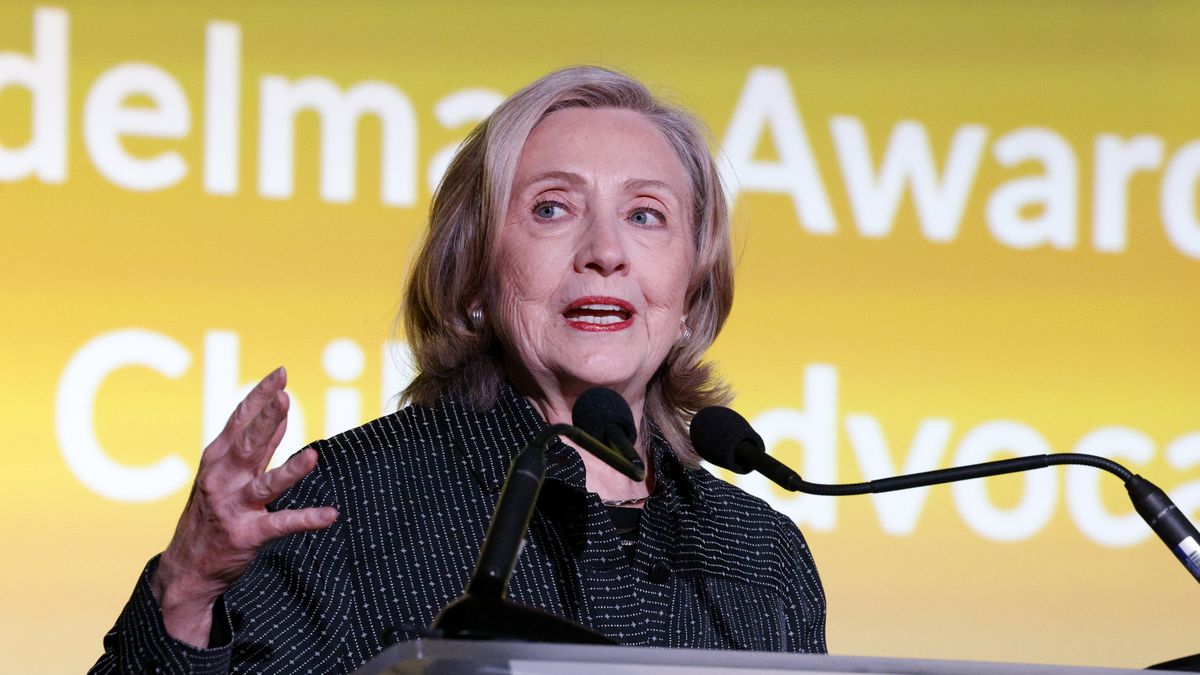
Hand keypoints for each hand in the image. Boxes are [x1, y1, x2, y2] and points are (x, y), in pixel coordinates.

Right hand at [150, 367, 337, 646]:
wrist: (187, 568)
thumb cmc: (211, 513)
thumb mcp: (227, 473)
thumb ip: (256, 446)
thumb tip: (281, 413)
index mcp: (217, 459)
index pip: (239, 420)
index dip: (260, 396)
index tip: (281, 373)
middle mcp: (223, 479)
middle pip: (248, 445)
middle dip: (266, 420)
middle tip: (285, 397)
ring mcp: (234, 508)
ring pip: (265, 485)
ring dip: (289, 471)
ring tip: (312, 456)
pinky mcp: (247, 535)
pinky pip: (281, 525)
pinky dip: (307, 519)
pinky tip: (330, 515)